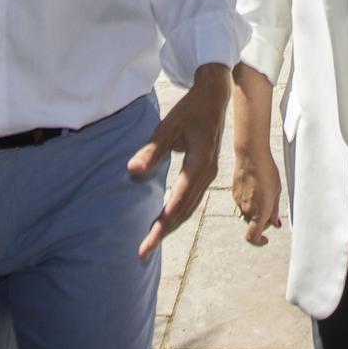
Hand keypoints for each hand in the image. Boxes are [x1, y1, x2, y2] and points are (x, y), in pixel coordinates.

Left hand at [128, 63, 229, 257]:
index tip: (147, 243)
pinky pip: (191, 199)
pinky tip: (165, 218)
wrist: (214, 97)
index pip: (177, 203)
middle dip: (164, 232)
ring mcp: (209, 175)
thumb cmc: (190, 109)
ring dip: (171, 224)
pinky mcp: (206, 172)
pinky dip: (178, 212)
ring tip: (152, 240)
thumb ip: (151, 150)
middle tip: (143, 251)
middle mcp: (207, 174)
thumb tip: (132, 171)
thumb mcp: (168, 125)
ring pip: (189, 208)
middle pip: (185, 211)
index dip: (161, 225)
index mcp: (199, 165)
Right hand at [230, 147, 283, 245]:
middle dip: (262, 222)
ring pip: (247, 214)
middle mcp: (247, 209)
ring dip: (255, 211)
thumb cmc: (267, 171)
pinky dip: (250, 202)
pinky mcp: (234, 193)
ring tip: (264, 193)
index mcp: (259, 212)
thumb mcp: (276, 192)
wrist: (250, 155)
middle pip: (253, 225)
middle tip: (271, 208)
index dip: (259, 242)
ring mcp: (238, 201)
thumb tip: (275, 223)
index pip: (253, 237)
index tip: (266, 239)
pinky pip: (242, 204)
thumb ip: (274, 210)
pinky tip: (256, 187)